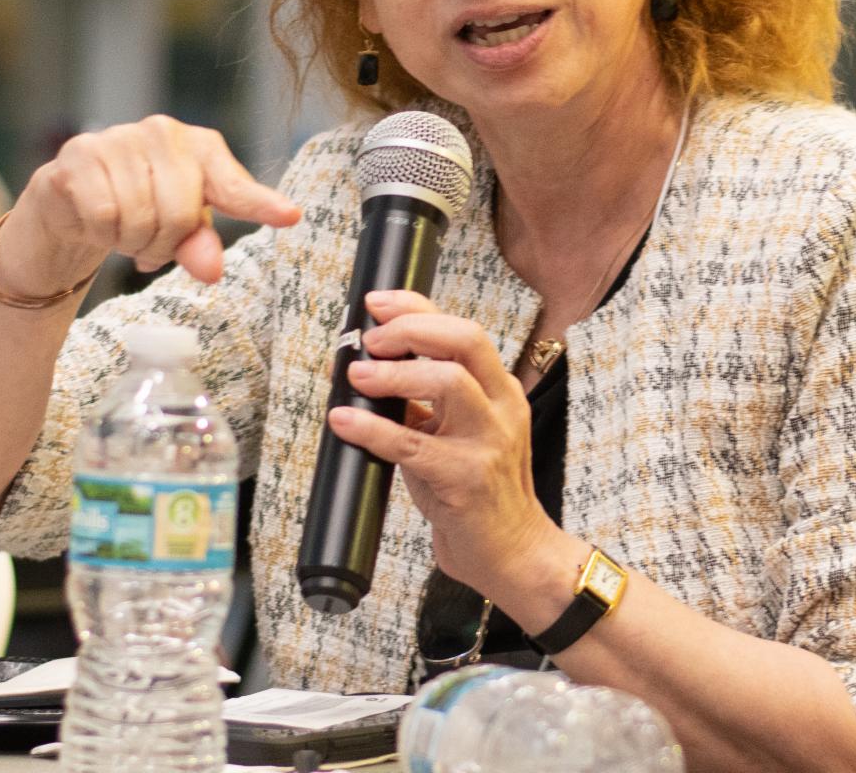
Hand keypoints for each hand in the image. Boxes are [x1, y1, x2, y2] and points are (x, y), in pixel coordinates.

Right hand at [0, 115, 300, 293]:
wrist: (66, 204)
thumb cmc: (136, 210)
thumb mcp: (177, 231)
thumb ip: (200, 245)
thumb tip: (211, 271)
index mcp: (198, 146)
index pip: (232, 183)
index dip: (261, 204)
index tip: (291, 217)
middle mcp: (161, 132)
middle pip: (181, 214)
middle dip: (163, 244)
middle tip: (148, 246)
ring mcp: (118, 139)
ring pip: (140, 218)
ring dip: (129, 242)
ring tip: (122, 231)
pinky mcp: (78, 155)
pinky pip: (104, 216)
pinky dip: (100, 233)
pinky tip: (95, 222)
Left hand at [326, 289, 556, 594]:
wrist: (512, 551)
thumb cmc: (477, 490)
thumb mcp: (459, 432)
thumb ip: (426, 399)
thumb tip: (367, 365)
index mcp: (499, 389)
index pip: (462, 329)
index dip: (416, 308)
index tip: (375, 303)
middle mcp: (501, 406)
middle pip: (464, 339)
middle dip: (410, 328)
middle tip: (369, 339)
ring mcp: (488, 441)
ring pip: (448, 381)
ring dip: (393, 373)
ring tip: (356, 376)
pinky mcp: (466, 479)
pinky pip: (412, 444)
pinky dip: (371, 429)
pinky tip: (344, 421)